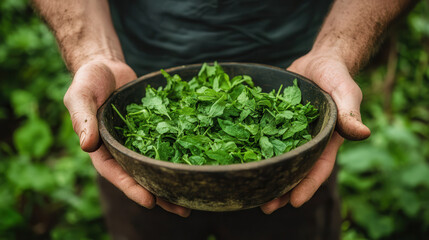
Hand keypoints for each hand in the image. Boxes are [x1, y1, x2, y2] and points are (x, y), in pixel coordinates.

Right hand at [63, 60, 190, 216]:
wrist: (107, 68)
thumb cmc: (88, 82)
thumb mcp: (80, 97)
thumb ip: (83, 120)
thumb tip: (86, 146)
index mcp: (103, 150)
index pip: (117, 174)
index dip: (132, 188)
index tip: (150, 201)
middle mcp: (122, 150)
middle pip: (142, 176)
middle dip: (160, 193)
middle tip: (183, 209)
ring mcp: (139, 141)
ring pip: (157, 164)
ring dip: (174, 178)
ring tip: (196, 194)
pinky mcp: (153, 128)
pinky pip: (167, 142)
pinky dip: (180, 152)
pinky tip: (198, 161)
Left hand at [260, 51, 370, 213]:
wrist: (317, 62)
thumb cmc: (336, 77)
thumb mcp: (345, 92)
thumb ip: (349, 112)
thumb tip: (363, 133)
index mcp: (326, 141)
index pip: (318, 168)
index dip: (308, 185)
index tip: (295, 202)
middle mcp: (306, 142)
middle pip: (294, 170)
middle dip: (282, 189)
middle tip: (266, 206)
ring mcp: (287, 134)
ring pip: (276, 159)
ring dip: (265, 174)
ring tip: (248, 191)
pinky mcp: (272, 122)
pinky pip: (262, 137)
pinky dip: (252, 149)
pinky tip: (237, 158)